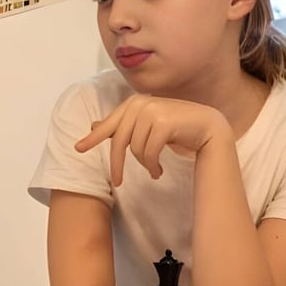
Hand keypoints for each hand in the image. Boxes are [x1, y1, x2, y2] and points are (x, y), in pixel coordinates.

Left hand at [74, 94, 230, 185]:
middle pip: (119, 141)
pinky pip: (149, 152)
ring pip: (135, 149)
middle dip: (117, 164)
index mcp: (133, 103)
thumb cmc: (176, 127)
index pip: (109, 124)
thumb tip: (94, 125)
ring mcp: (152, 111)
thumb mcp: (146, 125)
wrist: (208, 126)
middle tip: (118, 181)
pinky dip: (152, 165)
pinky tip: (158, 170)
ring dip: (144, 165)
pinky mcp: (163, 122)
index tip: (78, 149)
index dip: (93, 138)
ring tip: (154, 169)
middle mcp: (140, 103)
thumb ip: (122, 125)